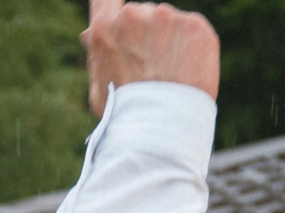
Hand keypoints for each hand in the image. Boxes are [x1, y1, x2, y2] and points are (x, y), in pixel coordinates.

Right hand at [84, 0, 219, 116]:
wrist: (162, 128)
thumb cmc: (126, 114)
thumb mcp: (100, 86)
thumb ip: (98, 55)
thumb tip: (89, 35)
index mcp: (105, 27)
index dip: (112, 5)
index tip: (121, 16)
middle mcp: (133, 15)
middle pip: (141, 13)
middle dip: (146, 33)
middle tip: (152, 66)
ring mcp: (166, 17)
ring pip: (168, 22)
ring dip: (170, 41)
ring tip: (170, 75)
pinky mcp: (194, 25)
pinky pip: (192, 32)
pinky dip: (192, 48)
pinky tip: (187, 72)